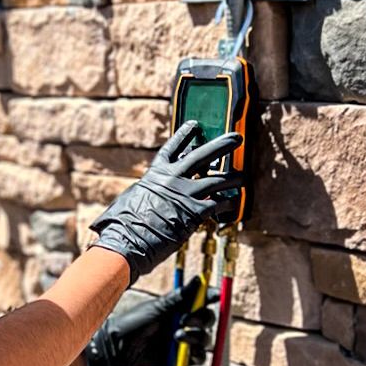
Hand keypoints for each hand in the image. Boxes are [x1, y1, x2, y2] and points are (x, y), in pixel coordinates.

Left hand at [85, 277, 216, 365]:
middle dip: (202, 319)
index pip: (203, 300)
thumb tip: (200, 279)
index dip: (212, 297)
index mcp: (180, 307)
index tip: (215, 296)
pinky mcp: (181, 359)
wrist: (117, 347)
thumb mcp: (158, 308)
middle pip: (208, 320)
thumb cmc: (134, 322)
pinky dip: (197, 354)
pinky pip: (199, 358)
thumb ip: (180, 297)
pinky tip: (185, 350)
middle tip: (187, 320)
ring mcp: (184, 341)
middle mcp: (185, 323)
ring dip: (197, 337)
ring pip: (205, 339)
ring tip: (177, 336)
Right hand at [89, 122, 243, 283]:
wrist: (128, 241)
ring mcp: (186, 193)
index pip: (173, 148)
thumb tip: (145, 192)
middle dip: (223, 145)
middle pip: (203, 155)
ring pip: (219, 179)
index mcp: (156, 173)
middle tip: (236, 138)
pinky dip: (230, 205)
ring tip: (243, 178)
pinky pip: (221, 204)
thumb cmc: (123, 225)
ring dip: (234, 178)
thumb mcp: (130, 199)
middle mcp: (173, 178)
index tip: (195, 124)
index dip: (185, 135)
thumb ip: (145, 191)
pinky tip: (235, 206)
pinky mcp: (196, 212)